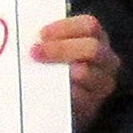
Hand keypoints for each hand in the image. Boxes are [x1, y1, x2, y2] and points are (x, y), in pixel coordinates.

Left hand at [33, 13, 119, 128]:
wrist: (59, 105)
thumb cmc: (55, 68)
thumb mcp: (54, 48)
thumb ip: (47, 38)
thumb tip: (26, 29)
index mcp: (97, 38)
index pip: (89, 26)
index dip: (64, 27)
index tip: (41, 34)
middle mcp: (106, 60)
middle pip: (92, 48)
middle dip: (61, 49)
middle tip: (35, 52)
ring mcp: (102, 84)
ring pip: (85, 73)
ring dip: (60, 70)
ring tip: (39, 71)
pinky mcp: (92, 106)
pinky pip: (79, 98)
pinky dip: (61, 91)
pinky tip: (45, 90)